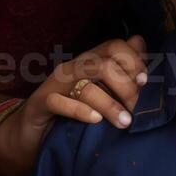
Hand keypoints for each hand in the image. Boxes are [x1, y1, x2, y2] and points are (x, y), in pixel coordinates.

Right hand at [0, 35, 149, 175]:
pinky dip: (80, 111)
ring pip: (86, 85)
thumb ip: (120, 69)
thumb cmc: (71, 111)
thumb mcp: (99, 91)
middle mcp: (72, 68)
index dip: (133, 61)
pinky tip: (96, 121)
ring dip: (110, 104)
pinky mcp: (39, 104)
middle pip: (103, 65)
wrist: (29, 134)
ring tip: (125, 122)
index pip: (114, 46)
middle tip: (136, 110)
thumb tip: (140, 41)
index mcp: (88, 61)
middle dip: (125, 87)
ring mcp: (54, 84)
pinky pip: (59, 102)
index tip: (146, 82)